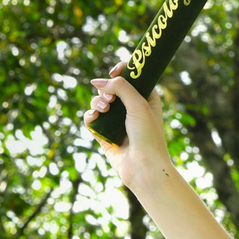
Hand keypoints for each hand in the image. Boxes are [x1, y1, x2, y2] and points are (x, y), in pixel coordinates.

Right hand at [82, 62, 171, 191]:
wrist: (144, 167)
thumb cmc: (148, 135)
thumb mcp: (139, 104)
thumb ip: (121, 87)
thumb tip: (98, 81)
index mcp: (147, 100)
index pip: (133, 79)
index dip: (122, 72)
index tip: (113, 71)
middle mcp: (132, 110)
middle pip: (112, 89)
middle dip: (106, 89)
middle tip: (110, 98)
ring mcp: (118, 122)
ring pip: (100, 102)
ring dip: (98, 102)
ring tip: (104, 109)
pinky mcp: (105, 134)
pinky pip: (92, 119)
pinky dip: (91, 115)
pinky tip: (95, 117)